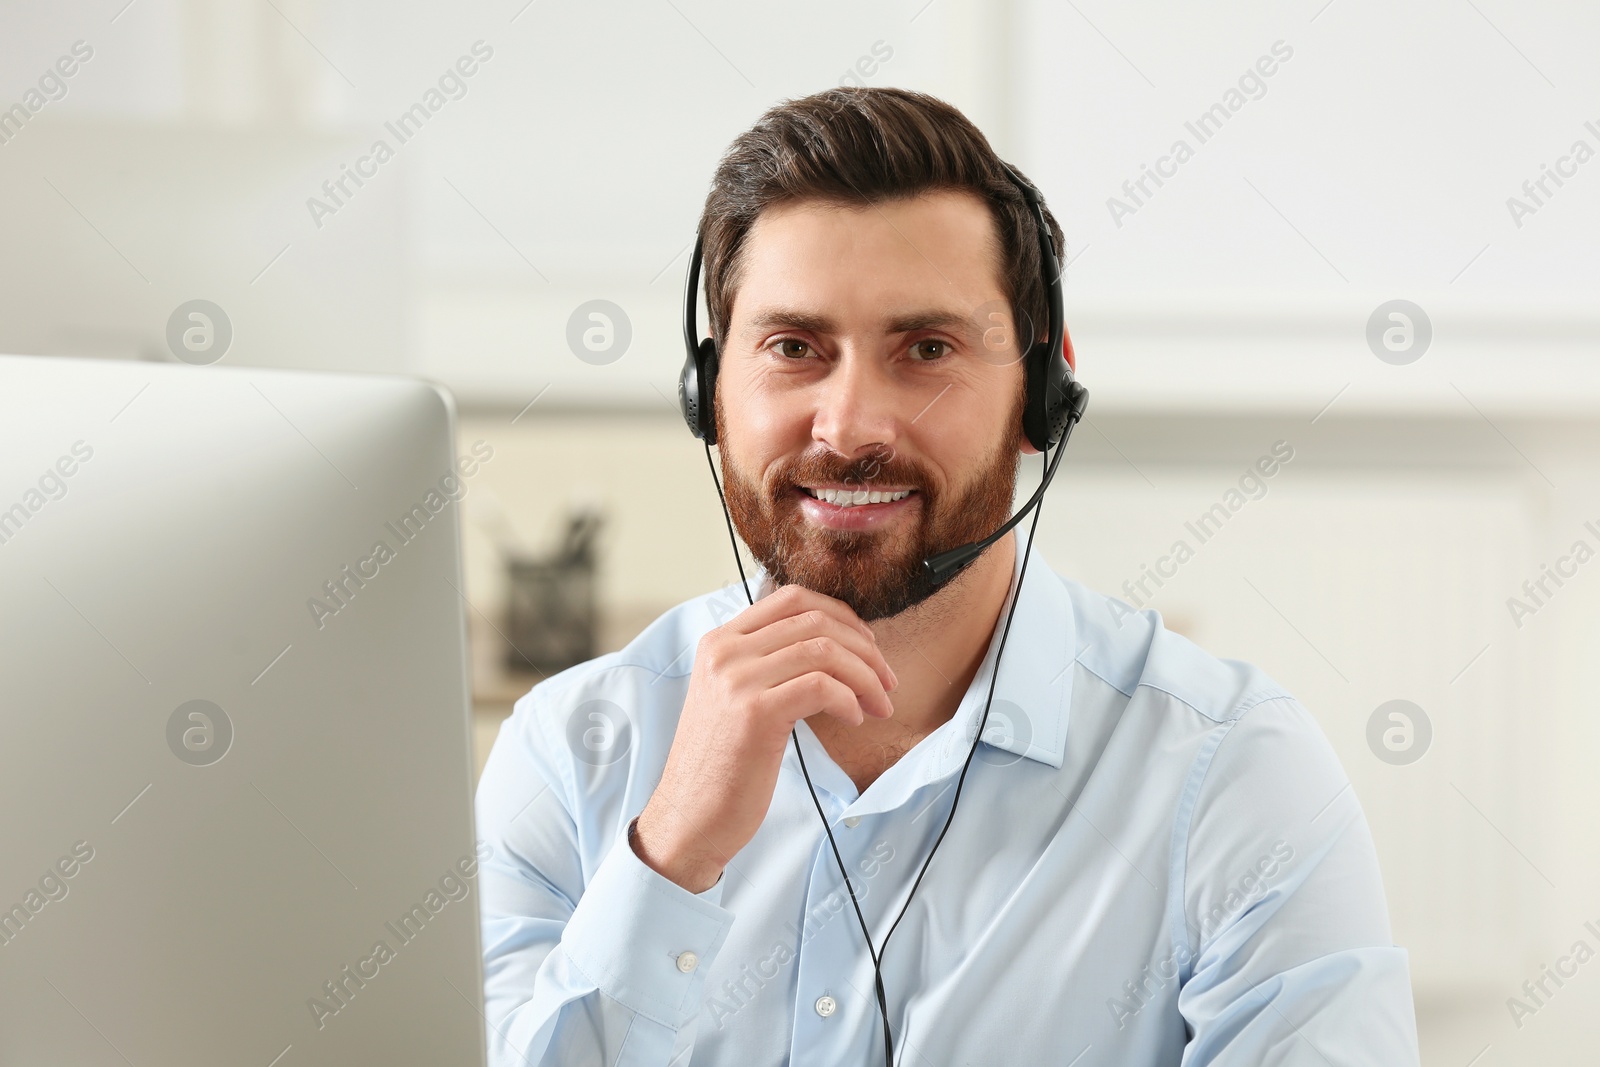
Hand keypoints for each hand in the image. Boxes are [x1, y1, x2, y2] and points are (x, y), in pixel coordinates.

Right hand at [632, 584, 897, 892]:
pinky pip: (821, 686)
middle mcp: (725, 652)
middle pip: (814, 620)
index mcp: (720, 642)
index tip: (867, 645)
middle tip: (886, 681)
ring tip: (879, 704)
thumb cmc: (723, 766)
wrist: (691, 818)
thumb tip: (836, 647)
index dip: (841, 615)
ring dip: (865, 676)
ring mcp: (737, 679)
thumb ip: (769, 665)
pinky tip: (855, 720)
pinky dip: (849, 700)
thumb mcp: (736, 699)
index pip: (791, 599)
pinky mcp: (754, 712)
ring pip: (824, 650)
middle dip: (864, 648)